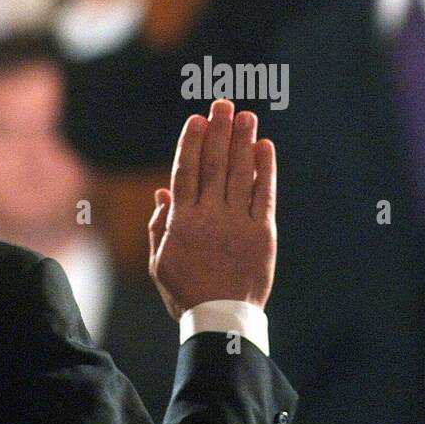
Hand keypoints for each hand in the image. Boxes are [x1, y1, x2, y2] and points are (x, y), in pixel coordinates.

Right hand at [148, 100, 275, 319]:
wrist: (222, 318)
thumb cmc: (187, 291)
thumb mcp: (160, 261)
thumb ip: (159, 225)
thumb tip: (162, 191)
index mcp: (182, 221)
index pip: (186, 171)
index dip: (192, 142)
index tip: (196, 119)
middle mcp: (209, 215)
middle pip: (214, 164)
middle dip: (218, 132)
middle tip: (223, 105)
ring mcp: (237, 222)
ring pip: (239, 173)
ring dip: (242, 141)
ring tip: (246, 116)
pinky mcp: (262, 232)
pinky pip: (263, 194)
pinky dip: (265, 170)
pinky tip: (265, 148)